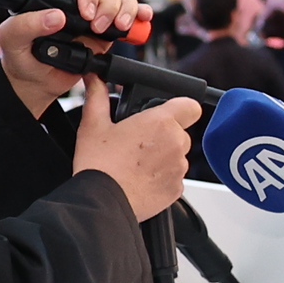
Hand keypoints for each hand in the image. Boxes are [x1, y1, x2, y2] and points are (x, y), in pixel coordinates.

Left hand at [0, 0, 146, 115]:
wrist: (37, 81)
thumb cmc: (20, 56)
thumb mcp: (11, 40)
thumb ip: (27, 25)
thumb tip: (57, 16)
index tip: (86, 13)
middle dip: (108, 4)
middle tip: (99, 28)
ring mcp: (94, 11)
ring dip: (125, 9)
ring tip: (118, 28)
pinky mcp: (108, 26)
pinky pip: (130, 12)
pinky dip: (140, 13)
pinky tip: (142, 19)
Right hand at [70, 83, 193, 221]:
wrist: (102, 202)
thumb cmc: (99, 165)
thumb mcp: (93, 125)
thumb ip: (97, 97)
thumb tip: (94, 80)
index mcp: (160, 122)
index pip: (190, 105)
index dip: (180, 107)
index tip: (167, 112)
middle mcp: (176, 143)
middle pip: (180, 132)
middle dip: (164, 134)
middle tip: (139, 142)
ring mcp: (178, 168)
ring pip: (177, 156)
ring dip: (163, 156)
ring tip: (137, 163)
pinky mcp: (177, 189)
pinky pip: (174, 178)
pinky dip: (162, 177)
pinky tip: (140, 178)